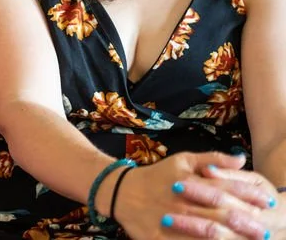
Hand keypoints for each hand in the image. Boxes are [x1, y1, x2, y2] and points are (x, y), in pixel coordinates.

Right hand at [114, 152, 269, 239]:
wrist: (121, 192)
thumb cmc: (157, 176)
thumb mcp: (182, 160)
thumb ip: (212, 159)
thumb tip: (241, 159)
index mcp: (190, 183)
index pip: (226, 190)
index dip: (249, 197)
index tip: (268, 203)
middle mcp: (184, 203)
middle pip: (221, 216)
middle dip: (247, 224)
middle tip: (267, 232)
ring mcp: (173, 223)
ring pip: (207, 234)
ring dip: (229, 238)